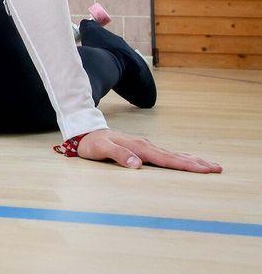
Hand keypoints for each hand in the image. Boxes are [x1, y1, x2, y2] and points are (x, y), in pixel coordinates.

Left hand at [77, 129, 221, 172]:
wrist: (84, 132)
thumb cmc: (92, 144)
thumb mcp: (102, 150)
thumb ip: (119, 156)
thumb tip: (138, 165)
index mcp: (140, 148)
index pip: (168, 159)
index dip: (187, 165)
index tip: (205, 169)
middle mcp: (145, 146)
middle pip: (176, 156)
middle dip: (197, 163)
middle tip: (218, 168)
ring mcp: (144, 146)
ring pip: (173, 154)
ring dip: (191, 160)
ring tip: (208, 165)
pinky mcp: (141, 148)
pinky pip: (165, 154)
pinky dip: (178, 158)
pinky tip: (184, 160)